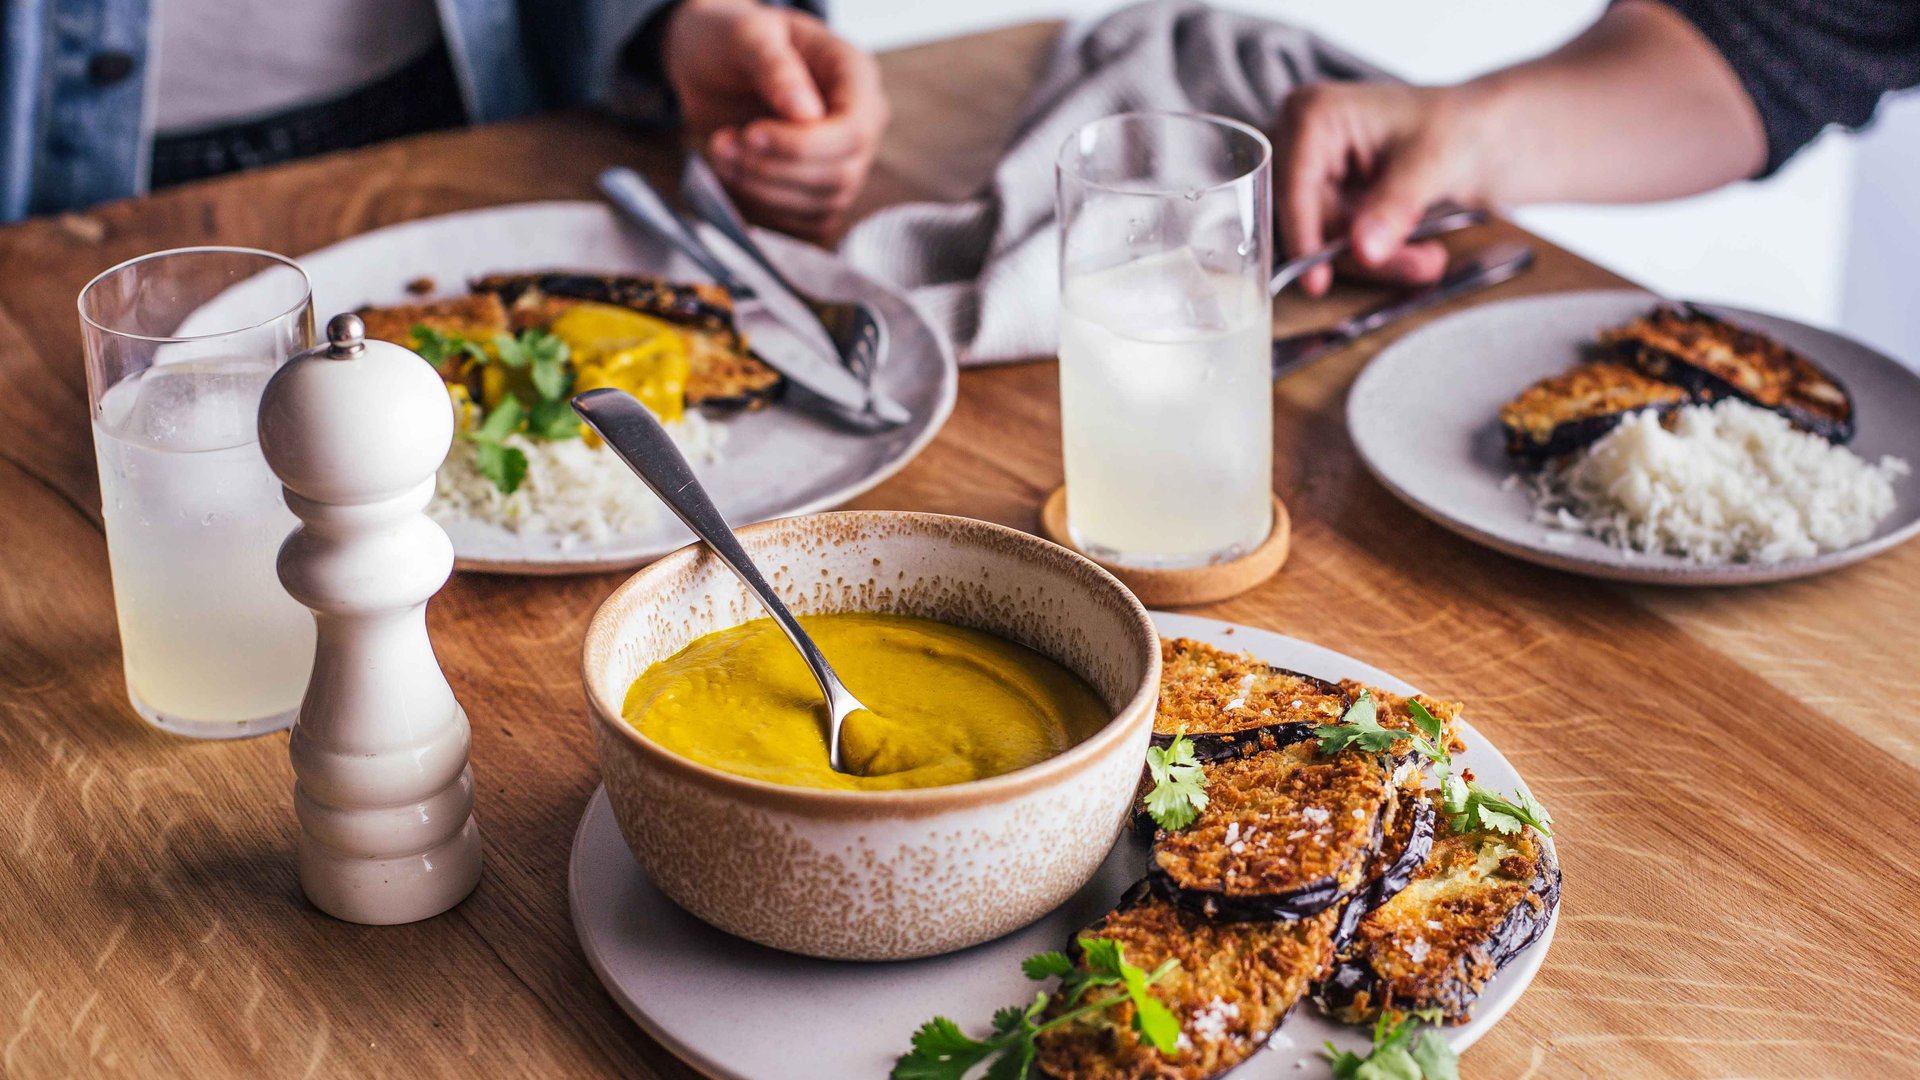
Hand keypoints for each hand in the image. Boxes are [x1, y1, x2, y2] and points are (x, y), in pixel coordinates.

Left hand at [663, 0, 888, 239]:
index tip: (752, 133)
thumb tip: (807, 113)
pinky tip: (735, 174)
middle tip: (725, 143)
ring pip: (822, 202)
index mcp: (855, 76)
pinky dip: (765, 206)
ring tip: (721, 152)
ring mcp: (842, 159)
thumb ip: (776, 68)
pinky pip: (806, 219)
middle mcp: (859, 121)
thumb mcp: (748, 36)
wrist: (710, 64)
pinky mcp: (817, 187)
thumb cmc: (732, 40)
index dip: (804, 145)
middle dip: (775, 170)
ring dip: (764, 189)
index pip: (854, 131)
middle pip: (840, 174)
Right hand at [1274, 81, 1494, 295]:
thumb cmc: (1458, 126)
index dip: (1304, 237)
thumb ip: (1393, 208)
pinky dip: (1377, 253)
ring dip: (1377, 259)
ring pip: (1325, 238)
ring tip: (1429, 259)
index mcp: (1314, 112)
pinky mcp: (1329, 197)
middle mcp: (1302, 140)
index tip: (1316, 281)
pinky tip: (1415, 251)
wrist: (1482, 133)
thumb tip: (1362, 251)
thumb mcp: (1430, 165)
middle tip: (1419, 265)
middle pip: (1310, 219)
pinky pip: (1340, 241)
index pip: (1294, 187)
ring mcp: (1314, 171)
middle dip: (1361, 251)